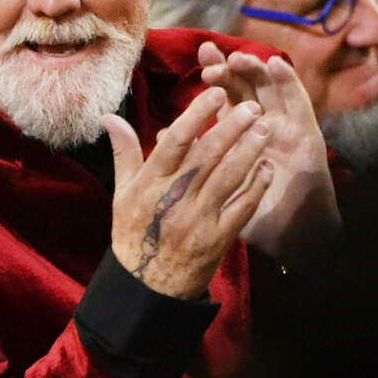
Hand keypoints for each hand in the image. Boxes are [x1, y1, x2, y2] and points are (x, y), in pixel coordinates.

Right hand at [105, 87, 273, 298]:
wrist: (146, 284)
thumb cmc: (133, 232)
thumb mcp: (122, 192)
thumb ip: (123, 152)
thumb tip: (110, 117)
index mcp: (149, 183)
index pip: (174, 141)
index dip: (197, 114)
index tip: (216, 92)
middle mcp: (173, 197)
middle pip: (207, 155)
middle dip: (232, 127)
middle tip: (252, 106)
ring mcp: (197, 219)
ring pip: (228, 177)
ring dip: (249, 150)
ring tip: (266, 127)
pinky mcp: (218, 238)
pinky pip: (242, 207)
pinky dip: (257, 186)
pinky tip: (268, 167)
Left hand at [198, 42, 339, 260]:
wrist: (288, 239)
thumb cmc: (250, 213)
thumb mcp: (213, 185)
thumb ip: (187, 158)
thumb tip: (160, 132)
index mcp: (238, 133)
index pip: (224, 96)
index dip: (215, 75)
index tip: (199, 56)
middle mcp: (262, 124)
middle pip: (246, 86)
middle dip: (230, 67)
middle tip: (211, 53)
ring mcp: (285, 127)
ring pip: (270, 89)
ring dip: (256, 69)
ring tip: (238, 55)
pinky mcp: (307, 135)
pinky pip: (299, 104)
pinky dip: (289, 82)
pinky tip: (277, 64)